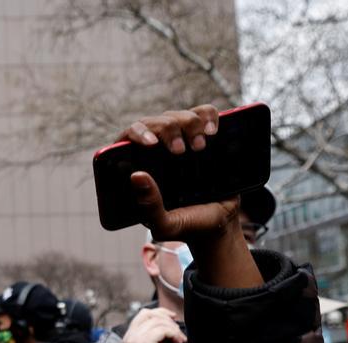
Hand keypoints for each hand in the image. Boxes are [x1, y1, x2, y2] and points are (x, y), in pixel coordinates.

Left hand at [118, 107, 259, 288]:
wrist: (220, 223)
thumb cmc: (187, 225)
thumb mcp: (165, 225)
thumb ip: (149, 206)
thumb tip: (136, 176)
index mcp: (139, 169)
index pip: (126, 140)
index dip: (136, 133)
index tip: (151, 143)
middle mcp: (156, 151)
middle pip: (154, 122)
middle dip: (168, 130)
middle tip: (180, 151)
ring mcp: (180, 141)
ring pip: (178, 115)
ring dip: (189, 124)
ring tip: (200, 147)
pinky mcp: (204, 135)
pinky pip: (204, 112)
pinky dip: (208, 116)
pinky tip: (211, 131)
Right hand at [123, 308, 185, 342]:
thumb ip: (155, 333)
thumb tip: (168, 317)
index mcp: (130, 337)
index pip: (144, 314)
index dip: (160, 313)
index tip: (173, 319)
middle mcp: (129, 337)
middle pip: (149, 314)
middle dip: (167, 320)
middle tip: (178, 333)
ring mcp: (134, 340)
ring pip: (157, 321)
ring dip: (173, 329)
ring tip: (180, 340)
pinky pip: (162, 329)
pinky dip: (173, 333)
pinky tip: (178, 342)